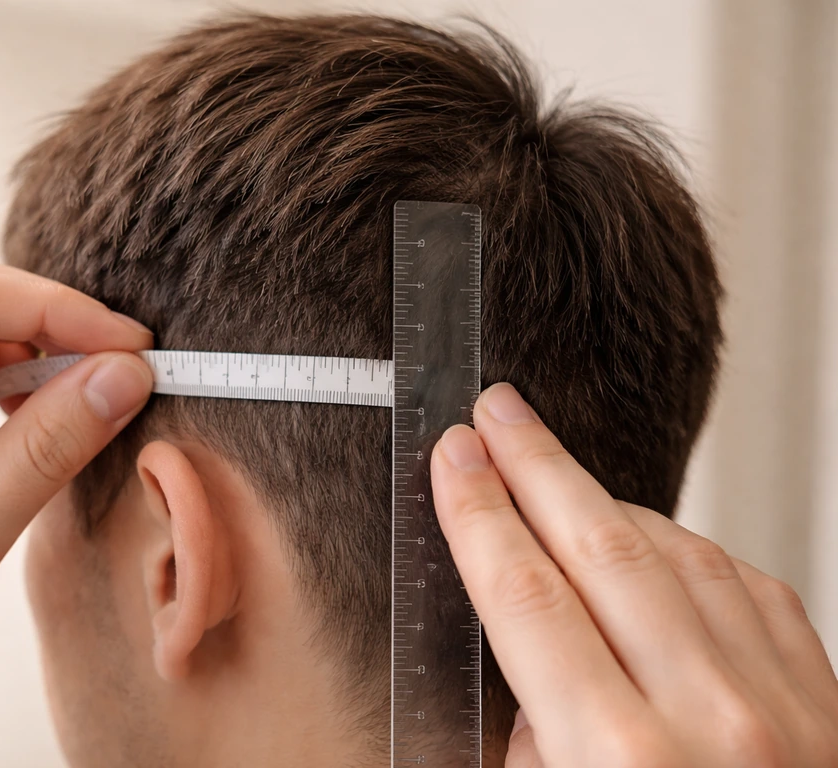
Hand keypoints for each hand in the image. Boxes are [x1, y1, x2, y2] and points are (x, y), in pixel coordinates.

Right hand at [432, 383, 837, 767]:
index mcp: (618, 763)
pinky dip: (680, 544)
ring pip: (674, 549)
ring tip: (552, 469)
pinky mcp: (823, 697)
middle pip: (600, 546)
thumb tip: (530, 645)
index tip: (453, 458)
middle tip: (498, 411)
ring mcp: (781, 704)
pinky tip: (645, 533)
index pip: (525, 596)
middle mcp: (708, 721)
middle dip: (536, 465)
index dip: (479, 514)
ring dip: (603, 498)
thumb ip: (537, 736)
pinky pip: (738, 580)